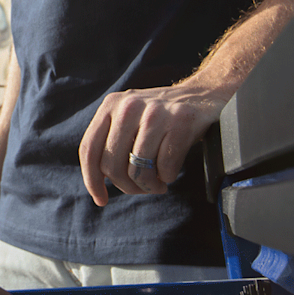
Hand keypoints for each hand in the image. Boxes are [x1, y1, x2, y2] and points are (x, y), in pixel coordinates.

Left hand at [77, 81, 228, 206]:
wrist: (204, 95)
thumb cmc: (162, 117)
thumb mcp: (130, 118)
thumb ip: (111, 141)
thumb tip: (97, 184)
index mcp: (111, 105)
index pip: (90, 149)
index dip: (92, 180)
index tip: (101, 200)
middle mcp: (129, 106)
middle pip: (112, 166)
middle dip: (127, 186)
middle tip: (143, 187)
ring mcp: (155, 112)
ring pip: (138, 170)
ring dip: (149, 186)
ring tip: (158, 182)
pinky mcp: (180, 122)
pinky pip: (165, 167)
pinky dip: (168, 177)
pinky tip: (171, 170)